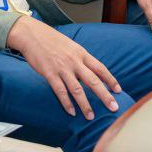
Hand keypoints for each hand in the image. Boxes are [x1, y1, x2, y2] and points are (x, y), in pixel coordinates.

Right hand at [6, 15, 120, 119]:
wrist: (32, 34)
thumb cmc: (51, 40)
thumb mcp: (71, 46)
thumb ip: (80, 59)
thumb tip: (90, 72)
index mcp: (81, 53)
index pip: (100, 68)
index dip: (110, 80)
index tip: (119, 91)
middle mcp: (74, 61)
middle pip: (93, 81)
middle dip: (104, 95)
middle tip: (114, 107)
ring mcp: (62, 68)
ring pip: (77, 89)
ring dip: (85, 105)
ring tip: (90, 117)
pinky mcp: (49, 73)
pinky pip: (60, 91)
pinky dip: (66, 103)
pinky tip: (71, 111)